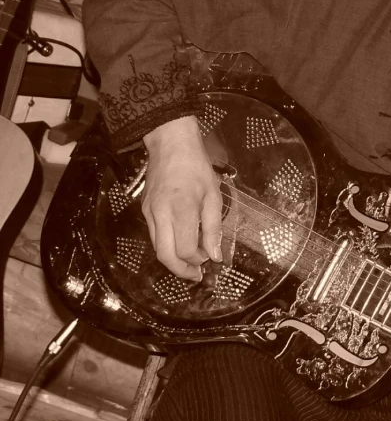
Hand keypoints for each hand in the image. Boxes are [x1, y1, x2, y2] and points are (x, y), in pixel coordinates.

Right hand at [142, 116, 222, 280]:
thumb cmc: (196, 168)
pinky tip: (179, 245)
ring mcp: (149, 212)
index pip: (185, 249)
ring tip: (190, 264)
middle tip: (196, 275)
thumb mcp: (214, 196)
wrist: (170, 145)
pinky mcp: (144, 210)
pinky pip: (154, 236)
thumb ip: (214, 228)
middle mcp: (161, 214)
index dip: (198, 260)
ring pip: (156, 248)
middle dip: (181, 271)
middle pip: (165, 256)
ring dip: (172, 261)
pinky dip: (166, 246)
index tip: (209, 260)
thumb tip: (215, 256)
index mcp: (182, 209)